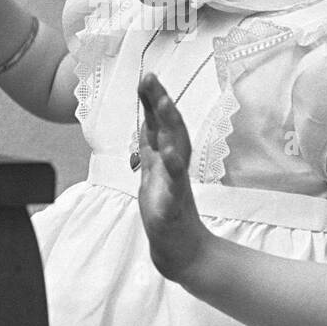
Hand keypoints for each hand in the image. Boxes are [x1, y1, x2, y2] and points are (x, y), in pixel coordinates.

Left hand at [137, 71, 210, 283]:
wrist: (180, 250)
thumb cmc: (167, 208)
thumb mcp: (154, 171)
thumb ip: (151, 145)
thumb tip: (147, 117)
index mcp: (167, 158)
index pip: (160, 123)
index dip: (153, 100)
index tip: (145, 75)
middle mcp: (175, 166)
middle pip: (172, 128)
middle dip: (162, 102)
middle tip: (152, 78)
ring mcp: (177, 185)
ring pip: (177, 149)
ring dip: (171, 125)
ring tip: (164, 102)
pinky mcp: (175, 205)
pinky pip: (176, 183)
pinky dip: (173, 167)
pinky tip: (168, 152)